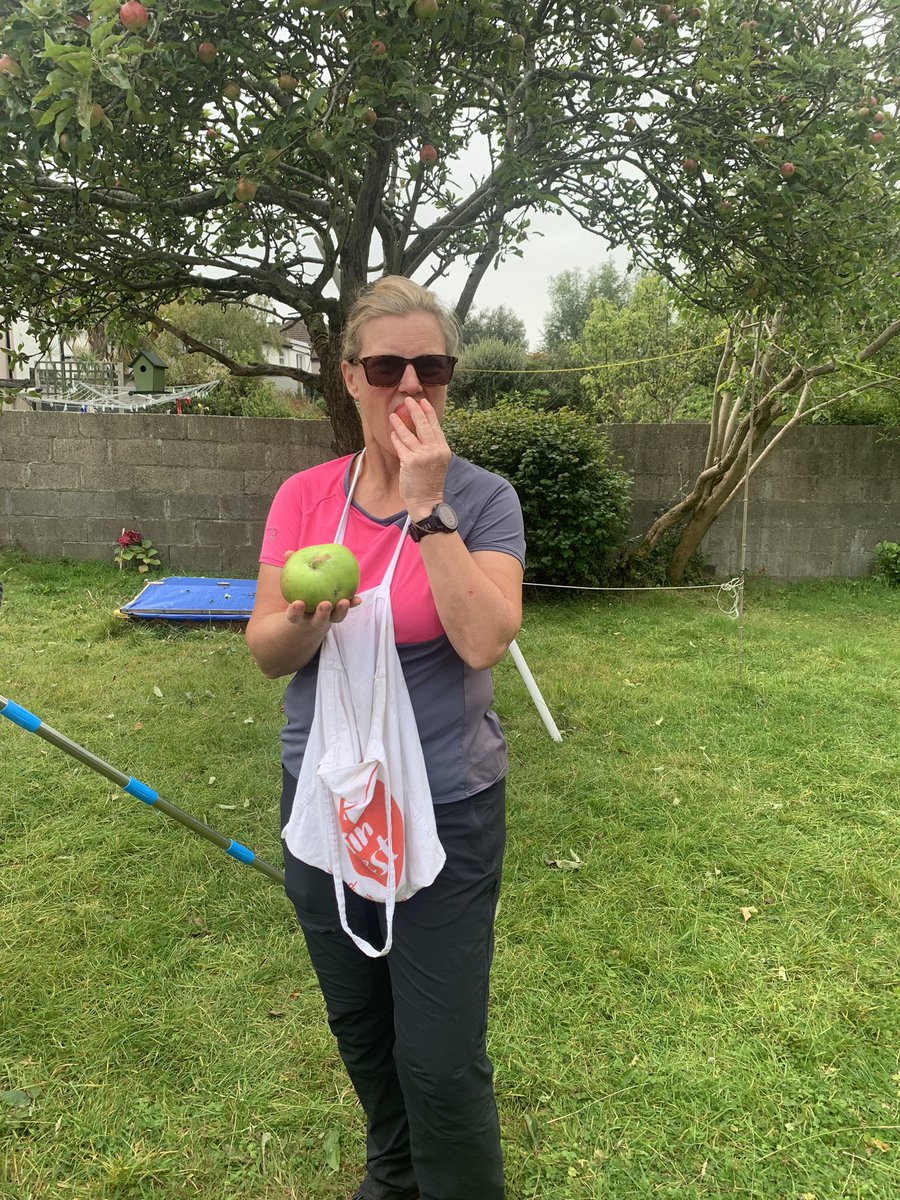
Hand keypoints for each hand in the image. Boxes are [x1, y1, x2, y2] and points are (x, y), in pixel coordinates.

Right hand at [281, 551, 359, 625]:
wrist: (310, 614)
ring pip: (335, 618)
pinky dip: (352, 604)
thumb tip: (288, 553)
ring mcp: (328, 617)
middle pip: (318, 620)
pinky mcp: (339, 613)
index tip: (298, 603)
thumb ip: (290, 569)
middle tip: (325, 604)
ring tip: (344, 601)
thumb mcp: (293, 584)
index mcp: (299, 615)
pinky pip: (347, 609)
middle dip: (322, 614)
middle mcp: (314, 619)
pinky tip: (358, 599)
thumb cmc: (298, 593)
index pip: (294, 616)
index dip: (295, 611)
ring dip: (341, 611)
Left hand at [389, 396, 451, 517]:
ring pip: (409, 434)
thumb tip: (422, 429)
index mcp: (443, 449)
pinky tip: (392, 433)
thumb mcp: (437, 462)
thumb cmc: (429, 483)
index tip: (423, 401)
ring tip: (393, 415)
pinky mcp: (410, 462)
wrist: (426, 501)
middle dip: (415, 410)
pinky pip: (400, 445)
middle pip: (423, 425)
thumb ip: (432, 447)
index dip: (428, 412)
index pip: (435, 426)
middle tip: (408, 401)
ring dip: (399, 423)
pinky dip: (395, 438)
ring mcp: (422, 456)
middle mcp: (434, 451)